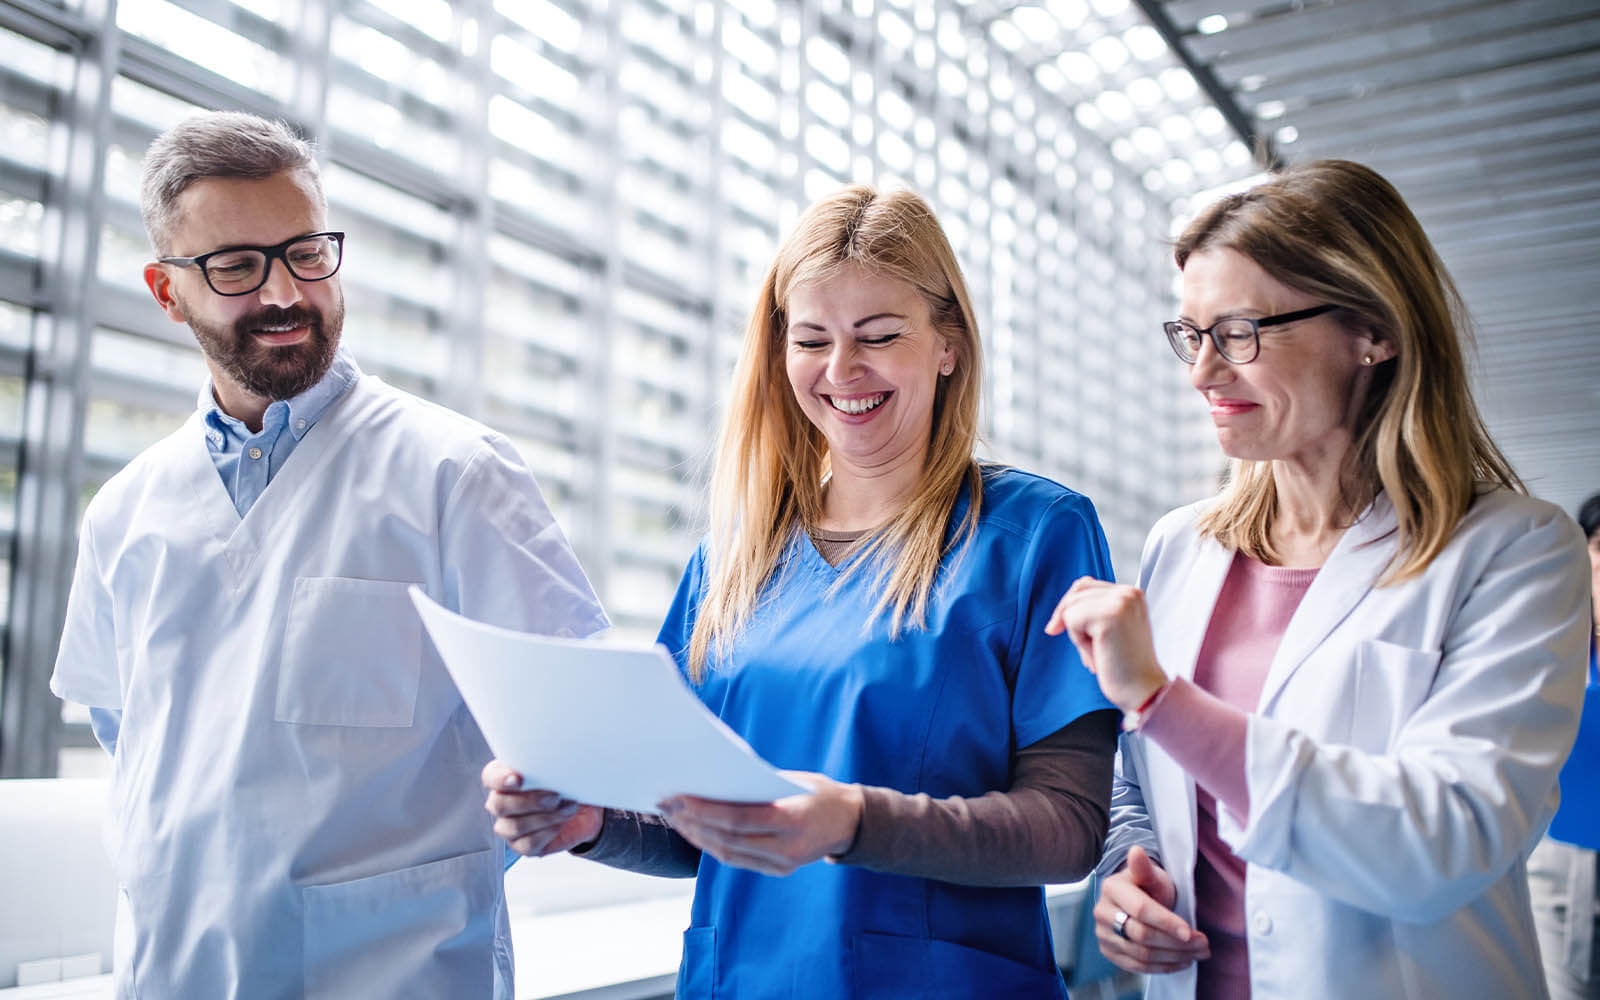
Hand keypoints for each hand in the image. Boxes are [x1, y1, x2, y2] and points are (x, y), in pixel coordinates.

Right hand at [482, 760, 603, 856]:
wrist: (583, 808)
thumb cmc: (565, 783)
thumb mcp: (559, 768)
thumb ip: (547, 765)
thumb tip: (552, 763)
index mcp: (504, 778)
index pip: (490, 777)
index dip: (500, 779)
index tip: (519, 779)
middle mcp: (501, 803)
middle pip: (498, 805)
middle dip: (528, 801)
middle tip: (555, 796)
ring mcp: (509, 827)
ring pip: (513, 827)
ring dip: (544, 818)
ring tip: (568, 808)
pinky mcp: (522, 846)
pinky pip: (528, 845)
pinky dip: (548, 833)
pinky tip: (562, 822)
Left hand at [657, 771, 862, 876]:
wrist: (852, 822)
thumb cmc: (819, 792)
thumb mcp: (794, 781)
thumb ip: (758, 786)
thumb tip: (713, 783)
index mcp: (793, 818)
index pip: (740, 818)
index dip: (705, 811)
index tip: (679, 798)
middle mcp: (788, 847)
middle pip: (729, 839)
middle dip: (693, 823)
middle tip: (666, 805)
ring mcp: (783, 863)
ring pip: (729, 854)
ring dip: (697, 836)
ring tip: (674, 818)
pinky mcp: (779, 870)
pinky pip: (738, 860)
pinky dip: (714, 845)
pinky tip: (696, 831)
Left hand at [1045, 577, 1168, 712]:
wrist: (1143, 690)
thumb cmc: (1126, 666)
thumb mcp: (1112, 629)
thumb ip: (1094, 611)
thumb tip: (1062, 609)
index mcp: (1132, 593)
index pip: (1085, 585)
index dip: (1070, 607)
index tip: (1057, 627)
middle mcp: (1128, 592)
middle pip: (1076, 592)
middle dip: (1071, 620)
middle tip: (1090, 649)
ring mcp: (1120, 602)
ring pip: (1071, 607)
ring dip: (1078, 635)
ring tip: (1100, 652)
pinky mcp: (1108, 615)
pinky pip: (1071, 620)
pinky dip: (1079, 642)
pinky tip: (1099, 654)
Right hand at [1095, 846, 1208, 973]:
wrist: (1136, 900)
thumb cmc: (1149, 886)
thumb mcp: (1152, 875)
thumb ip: (1144, 867)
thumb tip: (1136, 851)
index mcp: (1112, 888)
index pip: (1141, 910)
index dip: (1167, 922)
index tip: (1191, 932)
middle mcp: (1102, 913)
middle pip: (1142, 936)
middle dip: (1177, 944)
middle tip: (1204, 945)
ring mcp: (1103, 934)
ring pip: (1141, 955)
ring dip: (1174, 958)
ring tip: (1198, 954)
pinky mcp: (1108, 952)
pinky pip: (1136, 967)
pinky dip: (1162, 967)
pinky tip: (1181, 962)